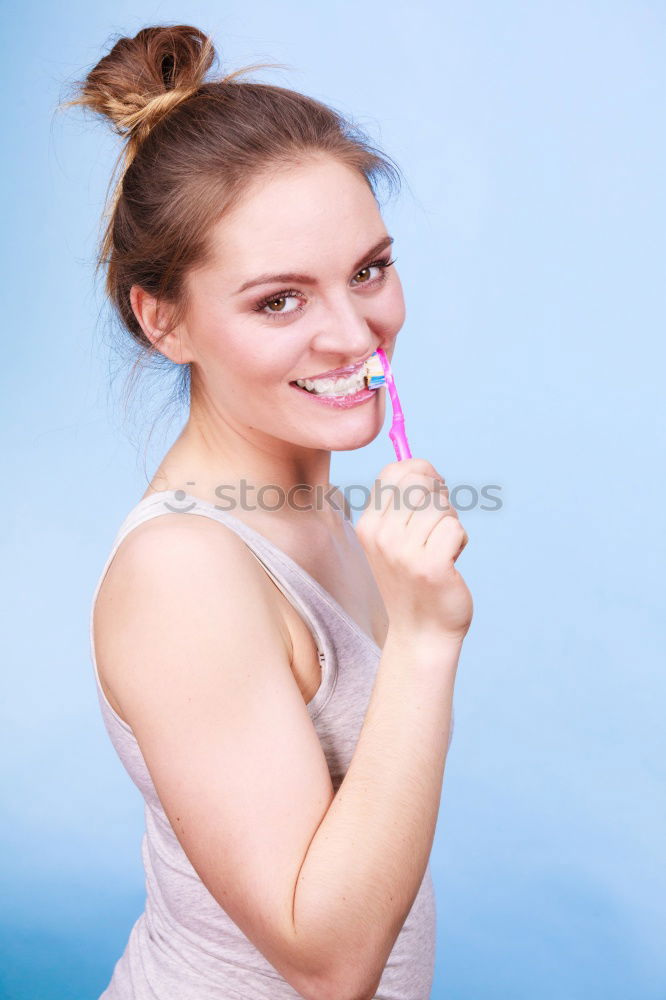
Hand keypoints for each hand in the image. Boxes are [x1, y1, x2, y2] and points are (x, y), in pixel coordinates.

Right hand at [355, 458, 472, 645]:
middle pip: (419, 479)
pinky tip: (450, 561)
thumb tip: (423, 466)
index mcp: (368, 524)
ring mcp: (403, 552)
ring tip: (441, 548)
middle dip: (440, 496)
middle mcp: (380, 535)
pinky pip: (455, 528)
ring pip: (441, 505)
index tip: (431, 496)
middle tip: (439, 524)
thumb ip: (403, 502)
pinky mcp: (430, 566)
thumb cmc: (415, 580)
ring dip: (451, 523)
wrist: (422, 631)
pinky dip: (460, 541)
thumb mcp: (395, 538)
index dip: (422, 474)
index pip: (395, 471)